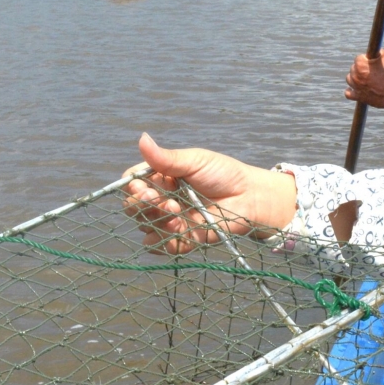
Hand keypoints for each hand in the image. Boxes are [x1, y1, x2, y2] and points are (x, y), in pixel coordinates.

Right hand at [122, 133, 297, 253]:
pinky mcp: (182, 240)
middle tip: (161, 200)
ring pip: (145, 226)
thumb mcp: (195, 161)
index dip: (133, 187)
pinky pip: (161, 246)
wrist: (250, 198)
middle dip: (141, 204)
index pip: (134, 184)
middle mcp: (162, 200)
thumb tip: (141, 138)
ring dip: (155, 220)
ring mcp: (170, 221)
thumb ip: (167, 158)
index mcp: (161, 179)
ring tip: (176, 213)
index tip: (143, 187)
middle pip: (134, 207)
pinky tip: (178, 229)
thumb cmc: (224, 174)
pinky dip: (163, 240)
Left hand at [345, 49, 383, 108]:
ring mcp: (355, 87)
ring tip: (363, 78)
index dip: (366, 59)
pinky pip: (348, 93)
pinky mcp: (357, 96)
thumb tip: (375, 50)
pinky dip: (350, 90)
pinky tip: (354, 88)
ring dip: (355, 77)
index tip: (371, 61)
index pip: (358, 58)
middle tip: (370, 70)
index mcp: (361, 65)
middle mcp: (355, 76)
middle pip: (353, 68)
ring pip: (349, 79)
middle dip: (360, 68)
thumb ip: (379, 52)